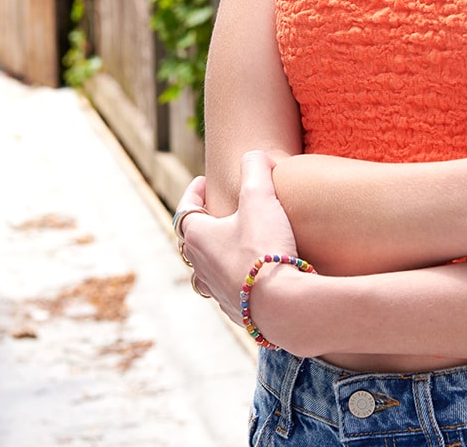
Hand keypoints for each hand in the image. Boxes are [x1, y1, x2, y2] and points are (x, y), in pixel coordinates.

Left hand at [177, 151, 299, 326]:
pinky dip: (233, 276)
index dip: (193, 193)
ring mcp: (217, 291)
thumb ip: (255, 167)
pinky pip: (227, 289)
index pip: (184, 211)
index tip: (202, 181)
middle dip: (201, 223)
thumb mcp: (260, 196)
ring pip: (205, 270)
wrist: (281, 304)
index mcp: (199, 238)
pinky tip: (250, 274)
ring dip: (214, 254)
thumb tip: (255, 156)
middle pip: (191, 242)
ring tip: (231, 244)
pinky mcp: (236, 309)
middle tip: (217, 211)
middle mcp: (201, 267)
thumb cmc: (264, 248)